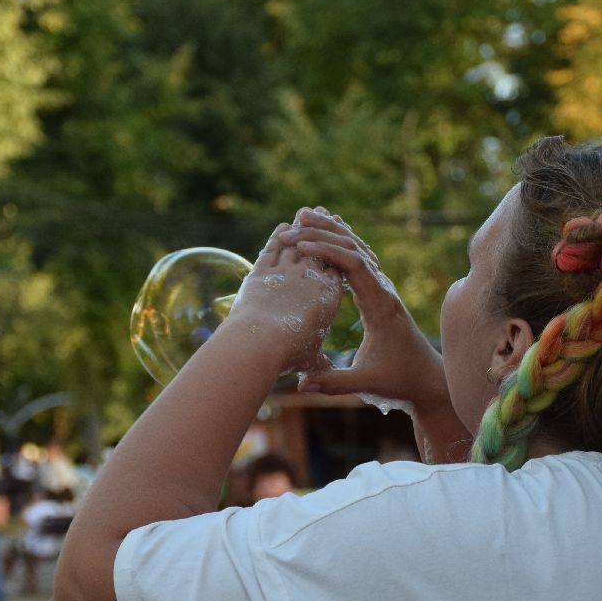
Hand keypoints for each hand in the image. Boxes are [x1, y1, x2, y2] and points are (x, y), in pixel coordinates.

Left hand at [226, 214, 346, 374]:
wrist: (260, 344)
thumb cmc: (291, 355)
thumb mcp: (310, 363)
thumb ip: (319, 369)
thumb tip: (315, 387)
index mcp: (329, 297)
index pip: (338, 270)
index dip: (339, 256)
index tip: (341, 243)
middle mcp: (310, 279)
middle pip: (320, 249)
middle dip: (323, 231)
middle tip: (323, 214)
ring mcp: (285, 271)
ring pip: (297, 243)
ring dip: (301, 227)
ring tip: (304, 213)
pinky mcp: (261, 271)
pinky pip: (273, 248)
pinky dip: (278, 237)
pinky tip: (282, 228)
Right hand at [284, 209, 448, 410]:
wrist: (428, 380)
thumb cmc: (399, 381)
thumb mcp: (367, 384)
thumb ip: (335, 383)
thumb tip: (302, 384)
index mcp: (380, 306)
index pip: (355, 265)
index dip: (327, 251)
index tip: (299, 245)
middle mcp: (384, 291)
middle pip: (355, 248)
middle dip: (324, 233)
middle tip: (293, 222)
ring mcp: (383, 289)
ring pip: (358, 249)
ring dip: (332, 232)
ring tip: (303, 218)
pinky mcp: (379, 293)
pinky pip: (359, 260)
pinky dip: (340, 244)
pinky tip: (324, 237)